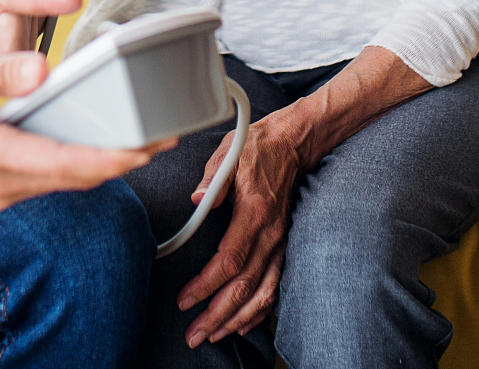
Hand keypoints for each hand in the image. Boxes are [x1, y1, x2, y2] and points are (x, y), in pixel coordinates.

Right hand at [0, 48, 153, 209]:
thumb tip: (41, 68)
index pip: (68, 164)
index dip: (115, 157)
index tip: (150, 145)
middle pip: (75, 178)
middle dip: (122, 159)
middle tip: (163, 136)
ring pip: (61, 183)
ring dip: (100, 164)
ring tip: (138, 140)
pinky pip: (43, 181)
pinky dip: (73, 166)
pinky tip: (89, 147)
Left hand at [178, 113, 305, 346]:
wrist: (294, 143)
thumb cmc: (257, 147)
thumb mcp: (230, 151)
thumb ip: (213, 177)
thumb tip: (195, 198)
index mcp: (255, 212)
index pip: (230, 260)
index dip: (206, 285)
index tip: (184, 300)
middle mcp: (271, 233)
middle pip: (245, 286)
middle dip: (218, 315)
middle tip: (193, 334)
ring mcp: (280, 242)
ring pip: (262, 293)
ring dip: (237, 319)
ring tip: (213, 335)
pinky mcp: (283, 246)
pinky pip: (274, 287)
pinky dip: (259, 310)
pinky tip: (242, 323)